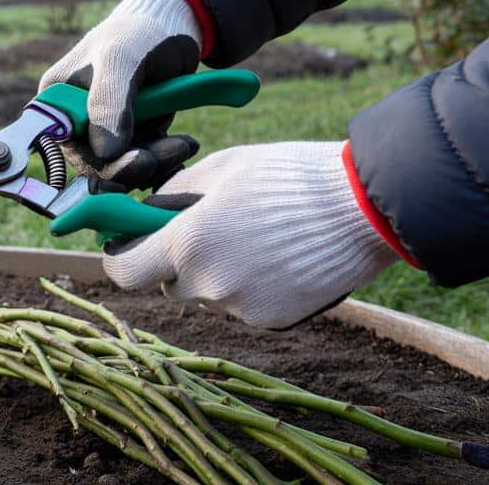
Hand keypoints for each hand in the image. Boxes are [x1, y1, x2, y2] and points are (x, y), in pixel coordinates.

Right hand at [39, 0, 202, 164]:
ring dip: (157, 162)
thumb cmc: (137, 33)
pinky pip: (144, 160)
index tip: (136, 162)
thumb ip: (108, 103)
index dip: (98, 164)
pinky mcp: (132, 134)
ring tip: (186, 144)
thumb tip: (105, 154)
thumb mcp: (119, 60)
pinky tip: (185, 146)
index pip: (69, 148)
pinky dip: (165, 159)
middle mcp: (76, 120)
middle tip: (169, 154)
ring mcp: (105, 129)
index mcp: (57, 102)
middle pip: (98, 163)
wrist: (172, 26)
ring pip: (126, 165)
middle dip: (133, 164)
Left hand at [101, 141, 398, 328]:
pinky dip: (251, 286)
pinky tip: (279, 256)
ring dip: (218, 273)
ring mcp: (242, 308)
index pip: (124, 272)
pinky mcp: (272, 320)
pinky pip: (243, 305)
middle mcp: (209, 284)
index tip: (132, 243)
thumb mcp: (218, 168)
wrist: (364, 206)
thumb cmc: (287, 176)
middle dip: (178, 260)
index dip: (123, 257)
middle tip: (211, 229)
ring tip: (258, 237)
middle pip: (169, 283)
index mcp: (187, 243)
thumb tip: (146, 215)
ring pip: (209, 294)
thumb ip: (171, 196)